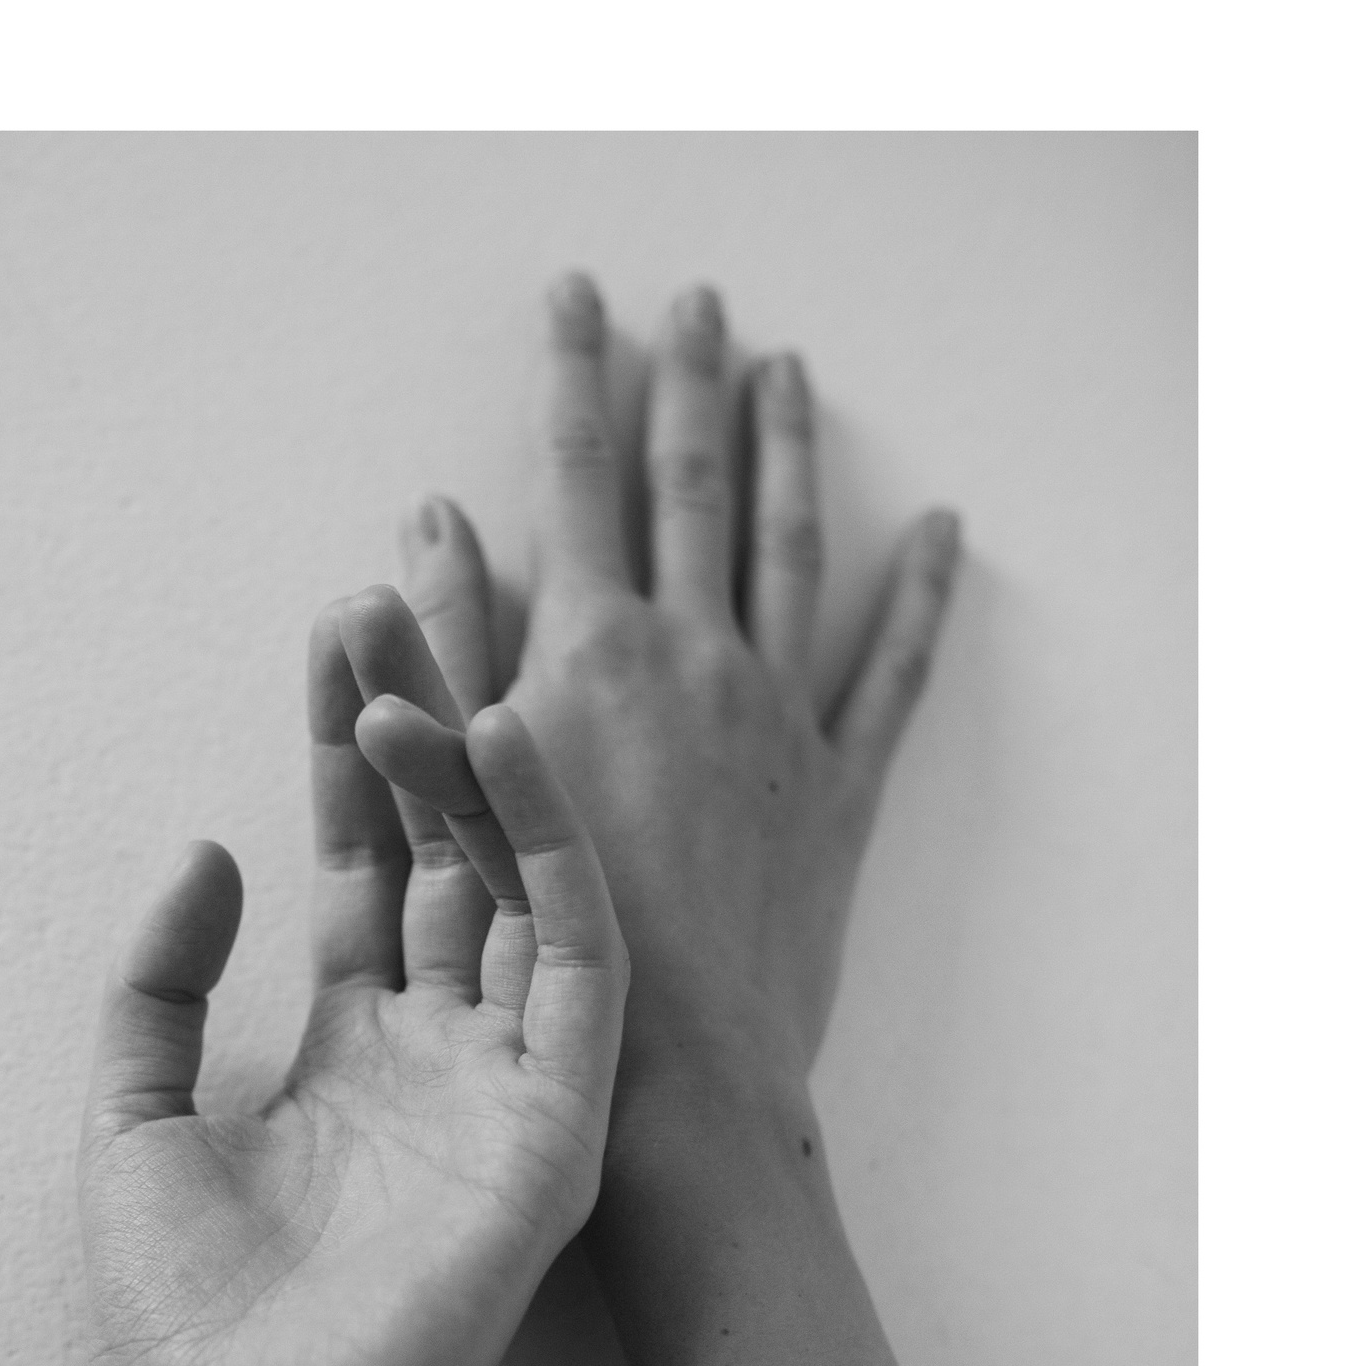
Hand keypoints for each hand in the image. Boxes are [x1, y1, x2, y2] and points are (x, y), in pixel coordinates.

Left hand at [76, 613, 627, 1365]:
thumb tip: (209, 846)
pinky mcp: (561, 1126)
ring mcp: (508, 1087)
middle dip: (413, 724)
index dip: (345, 754)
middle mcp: (441, 1058)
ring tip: (415, 650)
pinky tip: (497, 744)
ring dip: (468, 763)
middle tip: (389, 592)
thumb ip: (164, 978)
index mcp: (352, 1057)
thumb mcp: (134, 1111)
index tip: (336, 635)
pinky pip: (572, 956)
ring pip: (510, 882)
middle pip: (439, 851)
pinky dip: (545, 845)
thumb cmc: (180, 1321)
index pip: (360, 868)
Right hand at [356, 272, 961, 1106]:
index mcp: (594, 650)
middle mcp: (696, 658)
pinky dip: (923, 599)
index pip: (581, 474)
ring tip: (789, 372)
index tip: (581, 295)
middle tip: (697, 300)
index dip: (576, 373)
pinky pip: (895, 674)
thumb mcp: (456, 794)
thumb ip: (437, 655)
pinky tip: (945, 536)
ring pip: (794, 552)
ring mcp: (781, 718)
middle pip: (697, 485)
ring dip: (791, 453)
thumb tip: (421, 525)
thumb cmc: (543, 948)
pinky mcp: (841, 789)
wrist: (674, 1070)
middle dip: (688, 383)